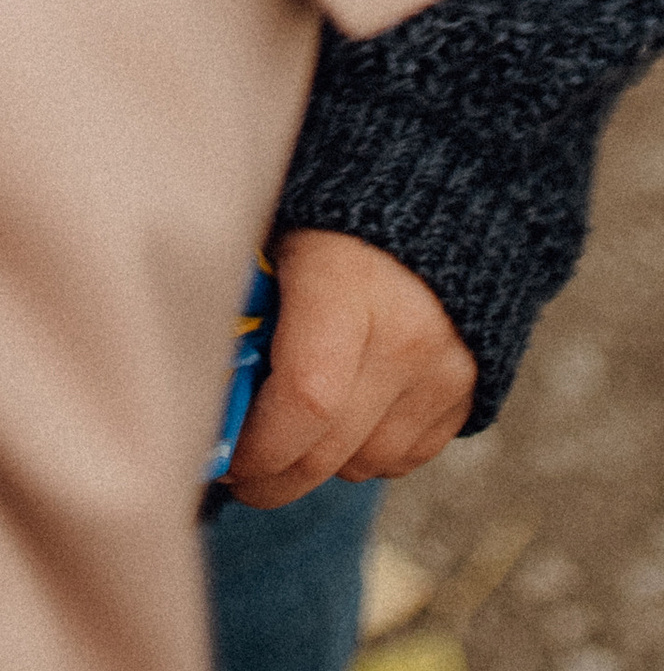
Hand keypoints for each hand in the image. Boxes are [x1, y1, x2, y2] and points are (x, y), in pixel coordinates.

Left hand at [227, 227, 475, 504]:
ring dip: (322, 463)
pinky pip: (406, 457)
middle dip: (275, 476)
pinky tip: (343, 417)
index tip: (224, 458)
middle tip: (240, 472)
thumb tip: (200, 383)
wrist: (431, 193)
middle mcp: (404, 334)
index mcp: (344, 282)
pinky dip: (366, 452)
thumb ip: (241, 302)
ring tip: (291, 430)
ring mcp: (445, 369)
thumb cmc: (324, 212)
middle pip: (332, 448)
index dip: (258, 445)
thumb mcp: (272, 234)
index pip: (303, 398)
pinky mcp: (469, 391)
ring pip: (367, 463)